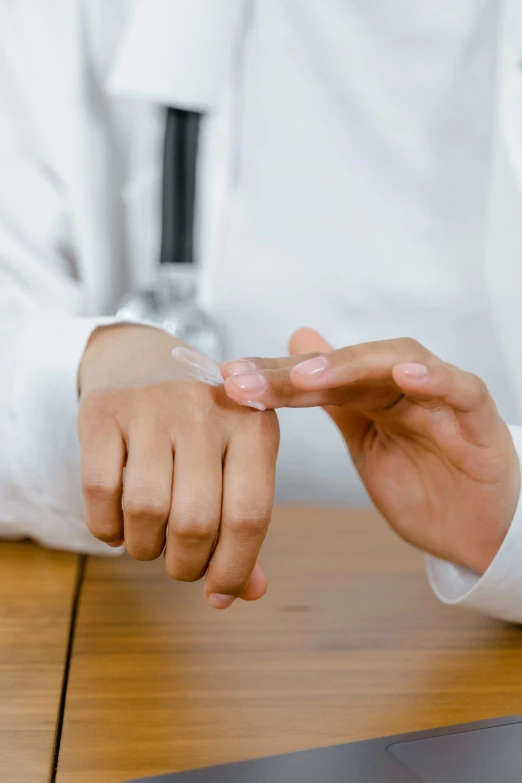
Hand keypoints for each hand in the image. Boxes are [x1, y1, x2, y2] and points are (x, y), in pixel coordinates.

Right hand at [78, 324, 278, 607]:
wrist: (144, 358)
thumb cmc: (201, 425)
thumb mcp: (237, 459)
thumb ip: (245, 522)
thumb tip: (248, 592)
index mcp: (255, 424)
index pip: (250, 515)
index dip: (233, 569)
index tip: (218, 594)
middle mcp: (207, 409)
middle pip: (196, 521)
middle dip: (185, 564)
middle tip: (179, 563)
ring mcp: (153, 405)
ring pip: (146, 510)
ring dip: (144, 548)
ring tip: (149, 542)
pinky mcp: (104, 410)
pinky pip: (100, 492)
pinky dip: (106, 528)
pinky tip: (117, 525)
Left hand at [222, 328, 519, 573]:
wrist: (475, 532)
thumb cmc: (423, 484)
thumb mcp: (366, 442)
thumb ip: (333, 398)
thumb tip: (295, 348)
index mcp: (372, 393)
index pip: (319, 376)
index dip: (274, 377)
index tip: (227, 382)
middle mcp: (404, 385)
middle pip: (348, 363)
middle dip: (296, 371)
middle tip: (248, 379)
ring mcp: (441, 396)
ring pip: (397, 362)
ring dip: (352, 365)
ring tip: (308, 373)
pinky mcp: (479, 418)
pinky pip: (460, 389)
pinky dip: (435, 379)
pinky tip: (403, 376)